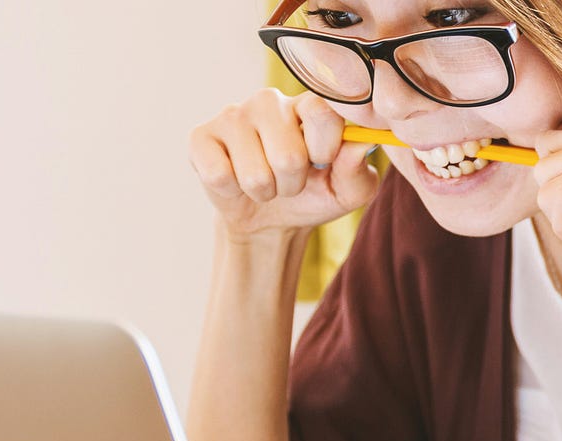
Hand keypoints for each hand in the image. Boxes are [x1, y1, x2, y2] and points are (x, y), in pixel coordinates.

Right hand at [189, 88, 379, 237]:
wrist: (270, 218)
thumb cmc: (314, 194)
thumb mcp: (348, 191)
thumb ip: (358, 169)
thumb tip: (360, 144)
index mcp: (310, 104)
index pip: (322, 112)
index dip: (325, 149)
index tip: (323, 163)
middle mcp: (270, 101)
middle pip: (288, 155)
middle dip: (293, 183)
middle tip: (290, 181)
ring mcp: (233, 115)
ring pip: (255, 173)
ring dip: (265, 191)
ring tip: (265, 183)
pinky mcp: (201, 136)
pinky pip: (219, 175)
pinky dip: (232, 191)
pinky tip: (235, 180)